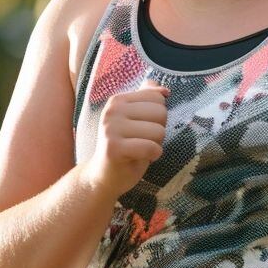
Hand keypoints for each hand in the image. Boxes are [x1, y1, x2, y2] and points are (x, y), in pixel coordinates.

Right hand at [79, 79, 169, 200]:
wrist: (104, 177)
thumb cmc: (125, 148)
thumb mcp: (136, 121)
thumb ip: (147, 102)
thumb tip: (164, 90)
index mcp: (118, 100)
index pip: (157, 98)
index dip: (158, 117)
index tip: (142, 129)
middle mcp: (112, 110)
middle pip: (161, 112)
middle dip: (158, 131)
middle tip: (141, 142)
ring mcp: (111, 128)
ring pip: (158, 131)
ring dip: (156, 145)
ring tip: (139, 151)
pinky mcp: (113, 147)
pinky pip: (150, 147)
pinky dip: (153, 155)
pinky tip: (140, 159)